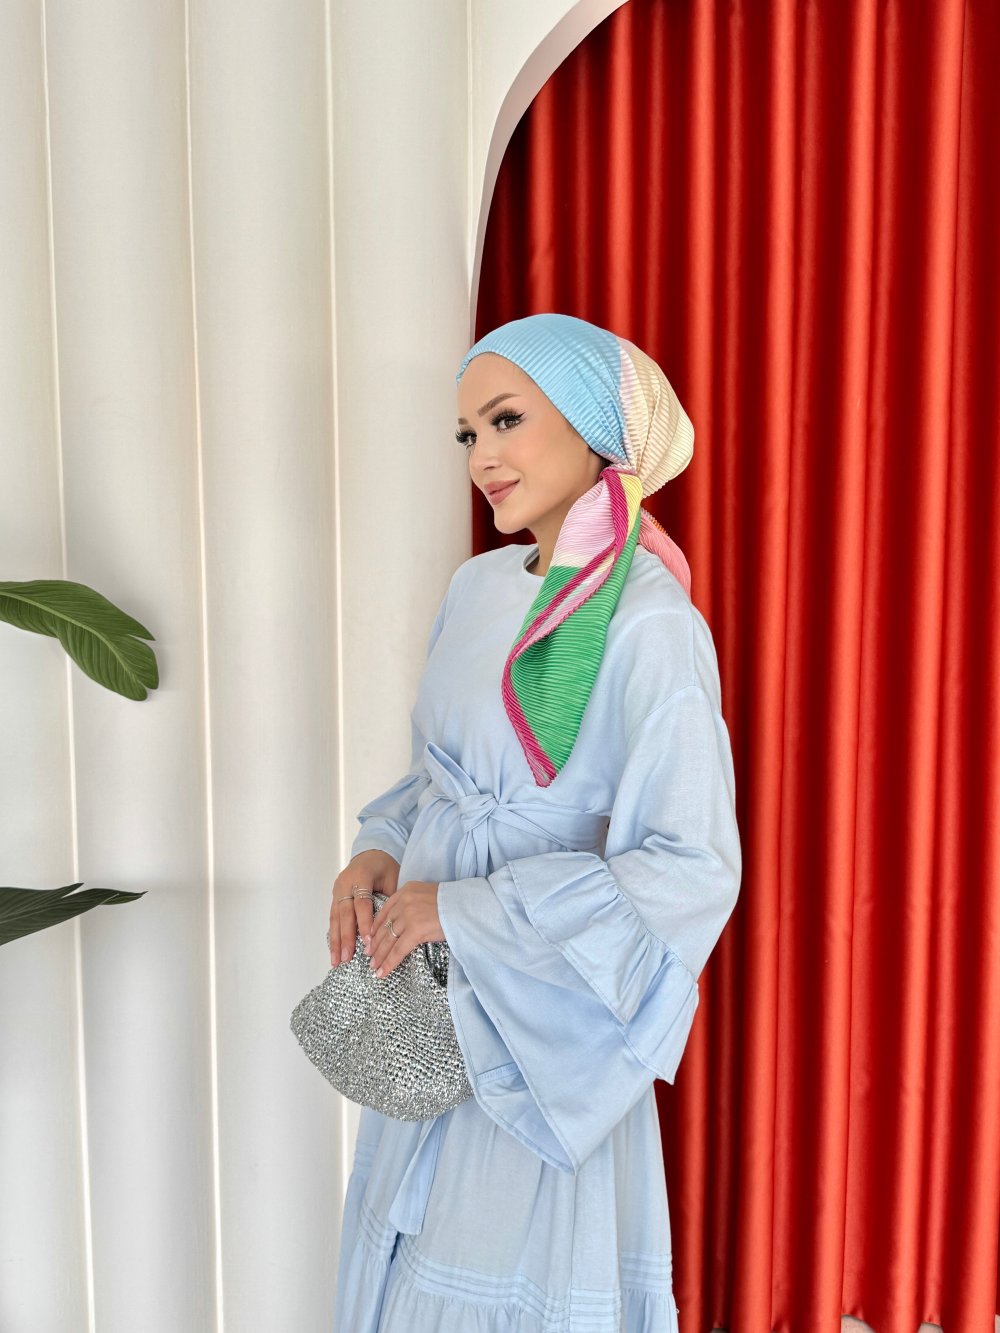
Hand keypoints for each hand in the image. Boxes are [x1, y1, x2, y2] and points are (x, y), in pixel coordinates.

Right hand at [328, 850, 399, 966]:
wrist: (372, 852)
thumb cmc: (385, 866)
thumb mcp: (393, 878)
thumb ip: (390, 900)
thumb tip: (391, 927)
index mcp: (361, 877)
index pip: (362, 904)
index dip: (364, 924)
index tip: (368, 943)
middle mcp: (345, 884)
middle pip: (345, 914)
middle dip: (346, 938)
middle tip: (347, 957)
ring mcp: (337, 890)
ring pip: (335, 918)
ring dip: (336, 941)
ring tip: (336, 960)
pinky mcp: (335, 896)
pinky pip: (333, 918)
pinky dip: (334, 934)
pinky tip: (334, 949)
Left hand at [365, 880, 443, 978]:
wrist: (466, 906)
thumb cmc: (452, 903)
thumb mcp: (427, 896)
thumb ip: (413, 905)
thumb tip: (405, 924)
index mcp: (406, 890)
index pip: (385, 911)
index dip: (376, 928)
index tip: (370, 939)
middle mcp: (404, 901)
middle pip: (384, 926)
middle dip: (375, 944)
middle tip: (369, 956)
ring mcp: (409, 915)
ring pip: (389, 939)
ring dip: (380, 956)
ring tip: (374, 967)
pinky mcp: (415, 930)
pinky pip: (398, 950)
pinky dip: (389, 962)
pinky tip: (383, 972)